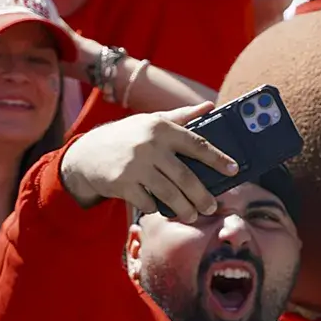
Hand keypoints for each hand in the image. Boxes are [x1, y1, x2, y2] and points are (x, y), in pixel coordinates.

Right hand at [59, 103, 239, 218]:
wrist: (87, 154)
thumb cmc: (127, 136)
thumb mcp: (151, 121)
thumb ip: (181, 116)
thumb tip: (210, 106)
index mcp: (161, 128)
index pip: (196, 143)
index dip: (217, 158)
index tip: (233, 169)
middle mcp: (150, 146)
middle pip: (185, 176)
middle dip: (202, 196)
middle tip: (211, 206)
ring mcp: (136, 166)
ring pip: (169, 194)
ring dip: (184, 208)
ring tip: (192, 215)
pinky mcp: (123, 184)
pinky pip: (148, 202)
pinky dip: (157, 208)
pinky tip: (161, 208)